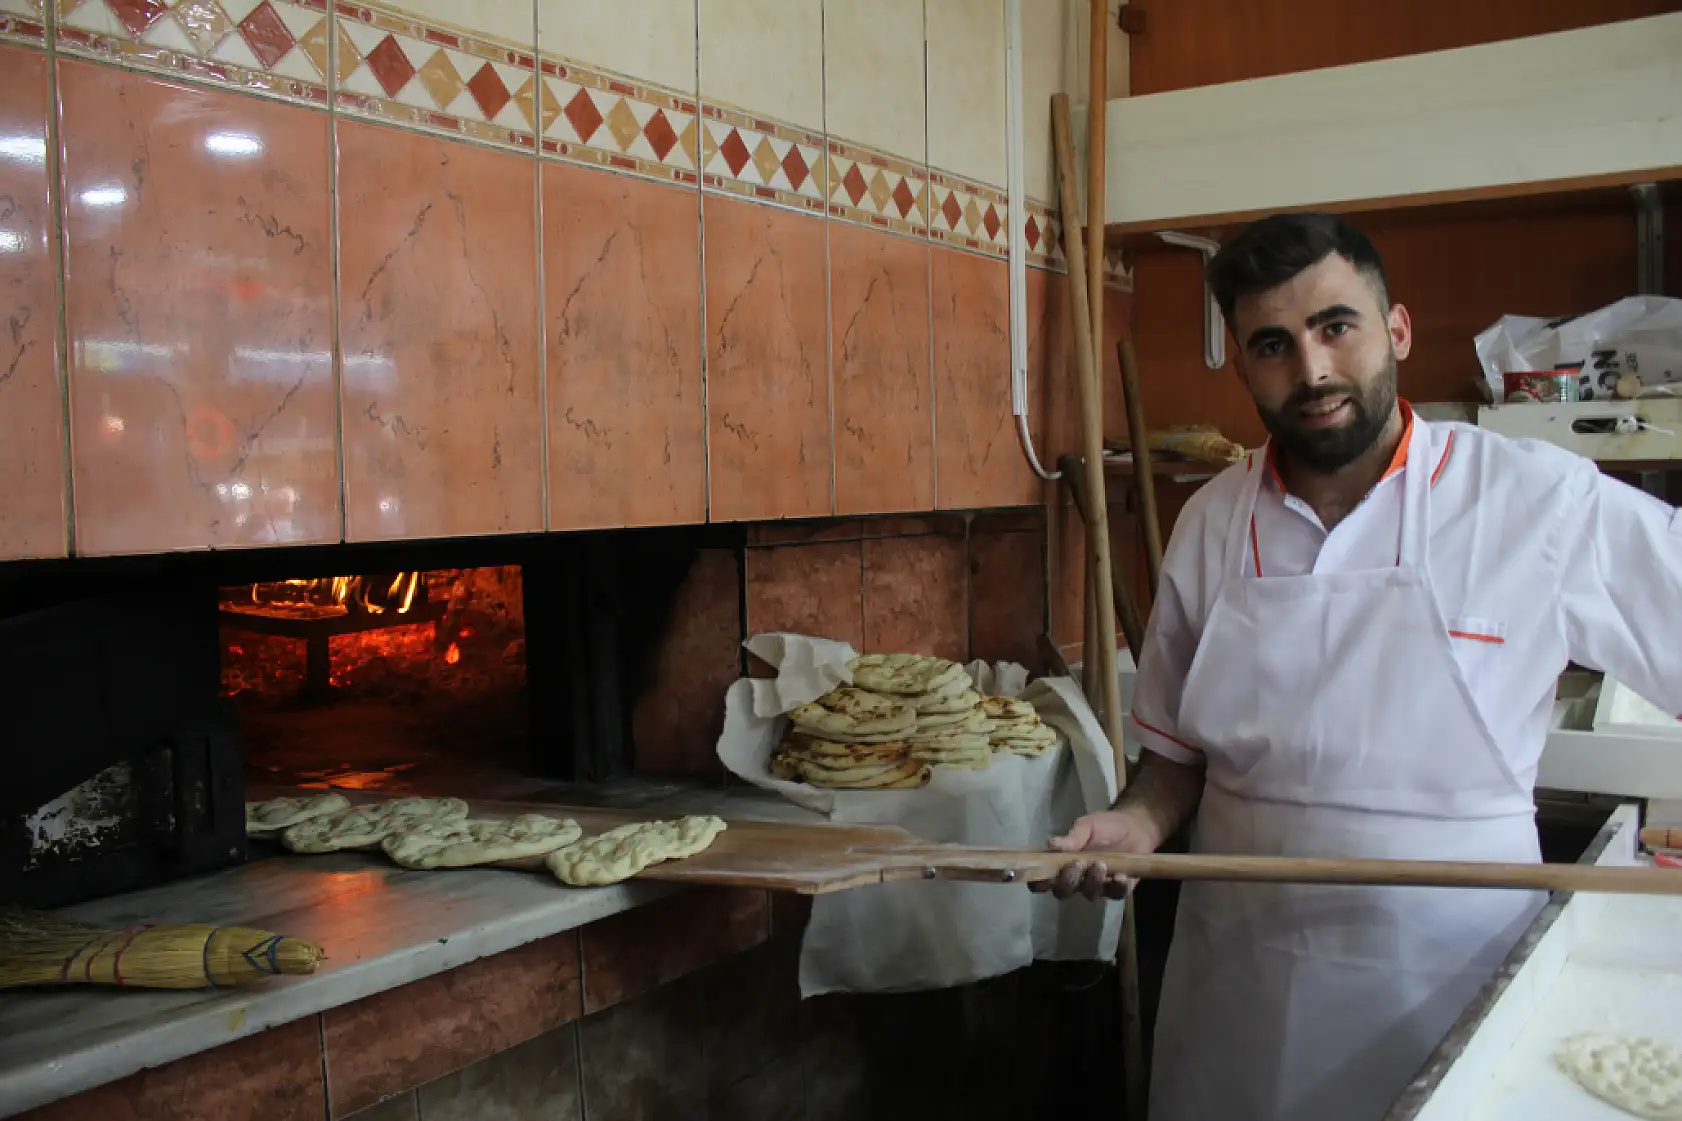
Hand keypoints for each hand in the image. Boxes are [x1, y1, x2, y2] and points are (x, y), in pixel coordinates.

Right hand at [1029, 809, 1157, 900]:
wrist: (1136, 827)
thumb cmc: (1106, 826)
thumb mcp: (1087, 826)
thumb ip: (1072, 837)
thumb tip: (1051, 845)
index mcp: (1063, 865)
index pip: (1043, 880)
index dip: (1038, 883)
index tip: (1043, 874)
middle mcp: (1077, 880)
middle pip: (1063, 892)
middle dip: (1067, 882)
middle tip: (1078, 864)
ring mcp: (1098, 886)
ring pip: (1089, 895)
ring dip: (1092, 882)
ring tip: (1101, 864)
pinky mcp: (1119, 889)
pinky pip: (1115, 895)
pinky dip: (1117, 887)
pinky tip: (1120, 876)